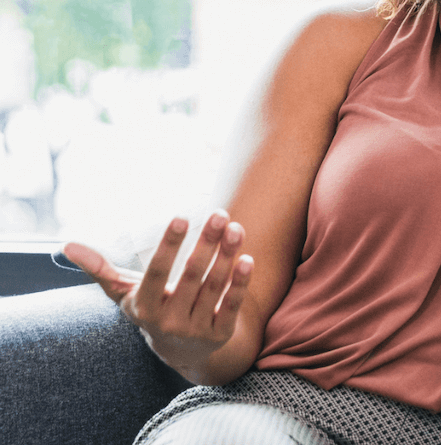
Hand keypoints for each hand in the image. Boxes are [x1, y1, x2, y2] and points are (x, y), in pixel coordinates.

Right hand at [62, 210, 253, 378]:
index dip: (169, 246)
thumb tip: (67, 245)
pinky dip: (240, 283)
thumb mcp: (125, 294)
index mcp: (145, 307)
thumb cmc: (152, 309)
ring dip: (226, 256)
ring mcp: (196, 329)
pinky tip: (247, 258)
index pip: (157, 273)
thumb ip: (101, 270)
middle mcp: (169, 320)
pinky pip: (232, 305)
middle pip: (191, 276)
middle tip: (218, 214)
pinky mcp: (220, 334)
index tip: (181, 217)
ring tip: (235, 227)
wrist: (181, 353)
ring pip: (214, 287)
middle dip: (206, 244)